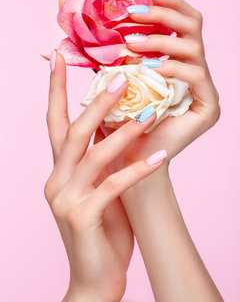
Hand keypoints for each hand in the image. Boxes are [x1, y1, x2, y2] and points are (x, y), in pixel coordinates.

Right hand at [44, 53, 166, 300]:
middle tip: (121, 77)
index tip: (59, 57)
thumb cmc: (101, 227)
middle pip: (73, 131)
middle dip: (96, 103)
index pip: (53, 121)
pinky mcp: (83, 218)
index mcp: (58, 169)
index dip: (55, 89)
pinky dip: (138, 169)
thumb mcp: (98, 186)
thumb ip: (100, 159)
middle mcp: (55, 180)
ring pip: (93, 155)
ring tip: (149, 112)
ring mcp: (65, 200)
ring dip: (123, 132)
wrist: (95, 277)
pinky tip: (160, 155)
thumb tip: (117, 123)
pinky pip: (113, 186)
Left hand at [102, 0, 219, 168]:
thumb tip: (106, 20)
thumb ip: (120, 53)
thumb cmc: (120, 120)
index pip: (182, 24)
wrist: (127, 158)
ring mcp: (204, 89)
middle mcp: (196, 72)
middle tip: (133, 12)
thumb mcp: (118, 79)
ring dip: (160, 41)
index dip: (166, 5)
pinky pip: (196, 75)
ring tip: (130, 44)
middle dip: (164, 14)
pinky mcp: (208, 107)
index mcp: (179, 62)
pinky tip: (149, 68)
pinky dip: (172, 67)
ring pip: (194, 48)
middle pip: (193, 27)